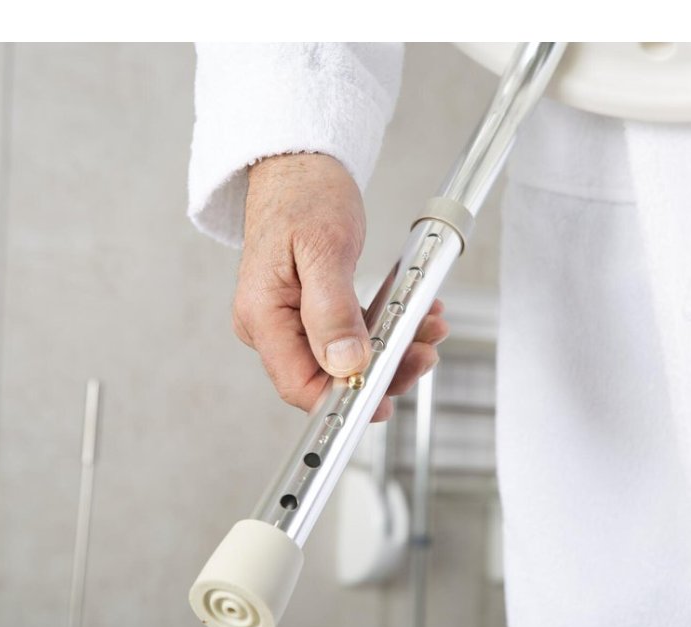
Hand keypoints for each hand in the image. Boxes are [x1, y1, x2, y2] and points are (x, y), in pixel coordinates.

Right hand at [234, 153, 446, 420]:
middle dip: (381, 372)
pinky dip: (385, 330)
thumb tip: (344, 363)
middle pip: (326, 377)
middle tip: (422, 354)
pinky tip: (414, 317)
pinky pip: (351, 335)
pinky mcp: (312, 310)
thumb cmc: (303, 194)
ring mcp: (291, 319)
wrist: (299, 163)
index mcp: (262, 315)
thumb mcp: (324, 249)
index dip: (342, 400)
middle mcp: (272, 325)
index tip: (383, 398)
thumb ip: (332, 310)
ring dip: (392, 350)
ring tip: (428, 329)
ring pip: (345, 359)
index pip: (298, 383)